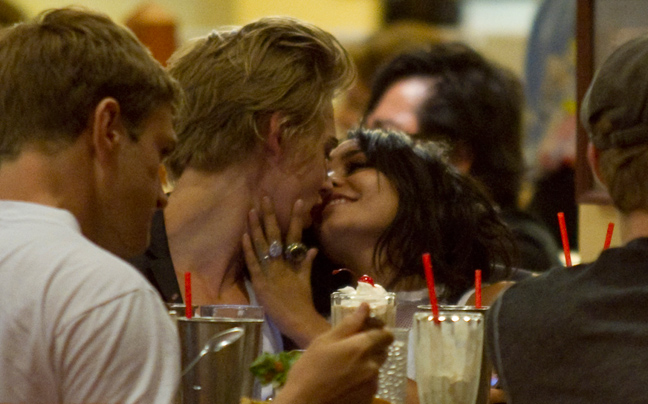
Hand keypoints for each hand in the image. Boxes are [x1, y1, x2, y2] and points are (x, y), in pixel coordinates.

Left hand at [242, 197, 330, 346]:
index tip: (297, 200)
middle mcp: (282, 262)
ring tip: (252, 210)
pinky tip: (244, 236)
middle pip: (276, 234)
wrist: (299, 320)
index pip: (295, 233)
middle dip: (270, 215)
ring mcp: (271, 271)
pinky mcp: (261, 282)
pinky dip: (248, 249)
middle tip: (265, 197)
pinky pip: (253, 262)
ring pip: (262, 245)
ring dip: (256, 227)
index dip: (296, 217)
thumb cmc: (303, 302)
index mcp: (294, 260)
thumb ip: (305, 263)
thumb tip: (312, 248)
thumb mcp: (305, 280)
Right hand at [274, 303, 393, 403]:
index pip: (386, 334)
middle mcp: (373, 365)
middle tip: (351, 347)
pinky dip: (362, 378)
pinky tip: (344, 380)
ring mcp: (372, 384)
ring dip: (367, 362)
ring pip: (376, 366)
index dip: (378, 329)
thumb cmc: (309, 369)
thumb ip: (349, 323)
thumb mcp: (324, 341)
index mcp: (362, 347)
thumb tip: (365, 307)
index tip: (365, 328)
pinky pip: (370, 382)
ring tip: (344, 365)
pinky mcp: (368, 398)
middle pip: (383, 350)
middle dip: (372, 345)